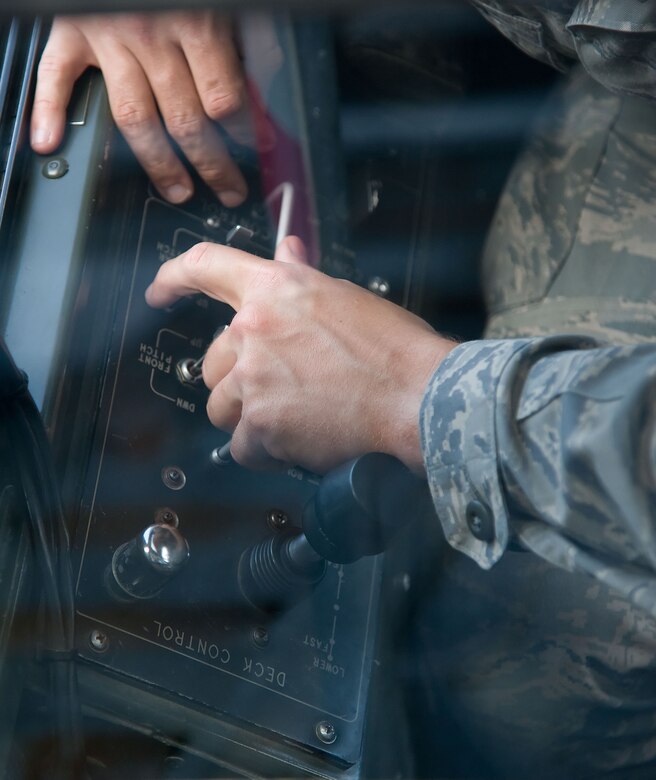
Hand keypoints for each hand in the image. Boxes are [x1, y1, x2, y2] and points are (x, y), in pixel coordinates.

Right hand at [31, 11, 248, 205]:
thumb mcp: (227, 5)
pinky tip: (48, 142)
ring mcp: (108, 40)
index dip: (241, 134)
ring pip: (134, 119)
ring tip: (178, 189)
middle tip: (228, 189)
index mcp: (195, 25)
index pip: (221, 99)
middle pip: (184, 120)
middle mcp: (151, 37)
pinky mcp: (73, 34)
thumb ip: (248, 44)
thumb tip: (264, 88)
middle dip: (212, 165)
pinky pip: (56, 76)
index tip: (253, 156)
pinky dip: (47, 110)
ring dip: (158, 164)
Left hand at [145, 237, 456, 473]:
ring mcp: (254, 378)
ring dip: (250, 418)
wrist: (417, 396)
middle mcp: (255, 329)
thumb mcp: (344, 298)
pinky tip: (297, 444)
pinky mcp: (261, 424)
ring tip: (294, 419)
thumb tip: (287, 250)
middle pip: (211, 361)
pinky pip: (241, 446)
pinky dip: (265, 451)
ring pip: (222, 407)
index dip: (174, 276)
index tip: (159, 291)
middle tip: (278, 390)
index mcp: (276, 289)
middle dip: (237, 380)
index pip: (207, 266)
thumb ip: (301, 278)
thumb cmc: (393, 348)